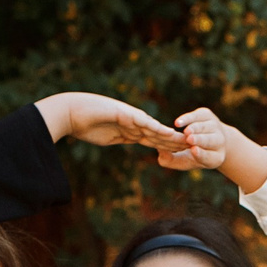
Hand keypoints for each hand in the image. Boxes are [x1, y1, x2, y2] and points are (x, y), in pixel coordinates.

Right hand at [35, 92, 182, 153]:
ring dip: (172, 136)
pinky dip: (156, 128)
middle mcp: (135, 122)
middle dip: (177, 142)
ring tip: (190, 141)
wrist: (70, 113)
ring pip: (155, 129)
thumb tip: (129, 141)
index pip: (154, 140)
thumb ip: (122, 138)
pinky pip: (143, 122)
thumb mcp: (109, 137)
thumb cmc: (84, 125)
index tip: (183, 154)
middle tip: (196, 147)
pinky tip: (169, 132)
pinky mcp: (124, 113)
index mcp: (131, 129)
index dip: (169, 147)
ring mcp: (130, 117)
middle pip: (160, 134)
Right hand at [167, 106, 266, 192]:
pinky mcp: (207, 114)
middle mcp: (219, 142)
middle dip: (199, 140)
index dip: (201, 154)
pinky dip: (188, 119)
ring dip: (194, 129)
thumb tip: (160, 150)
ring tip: (186, 132)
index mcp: (215, 158)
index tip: (193, 150)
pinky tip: (178, 123)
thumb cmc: (191, 154)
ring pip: (203, 128)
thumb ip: (171, 160)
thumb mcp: (183, 161)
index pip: (209, 157)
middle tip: (189, 139)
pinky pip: (198, 116)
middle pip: (209, 141)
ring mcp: (215, 127)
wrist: (207, 138)